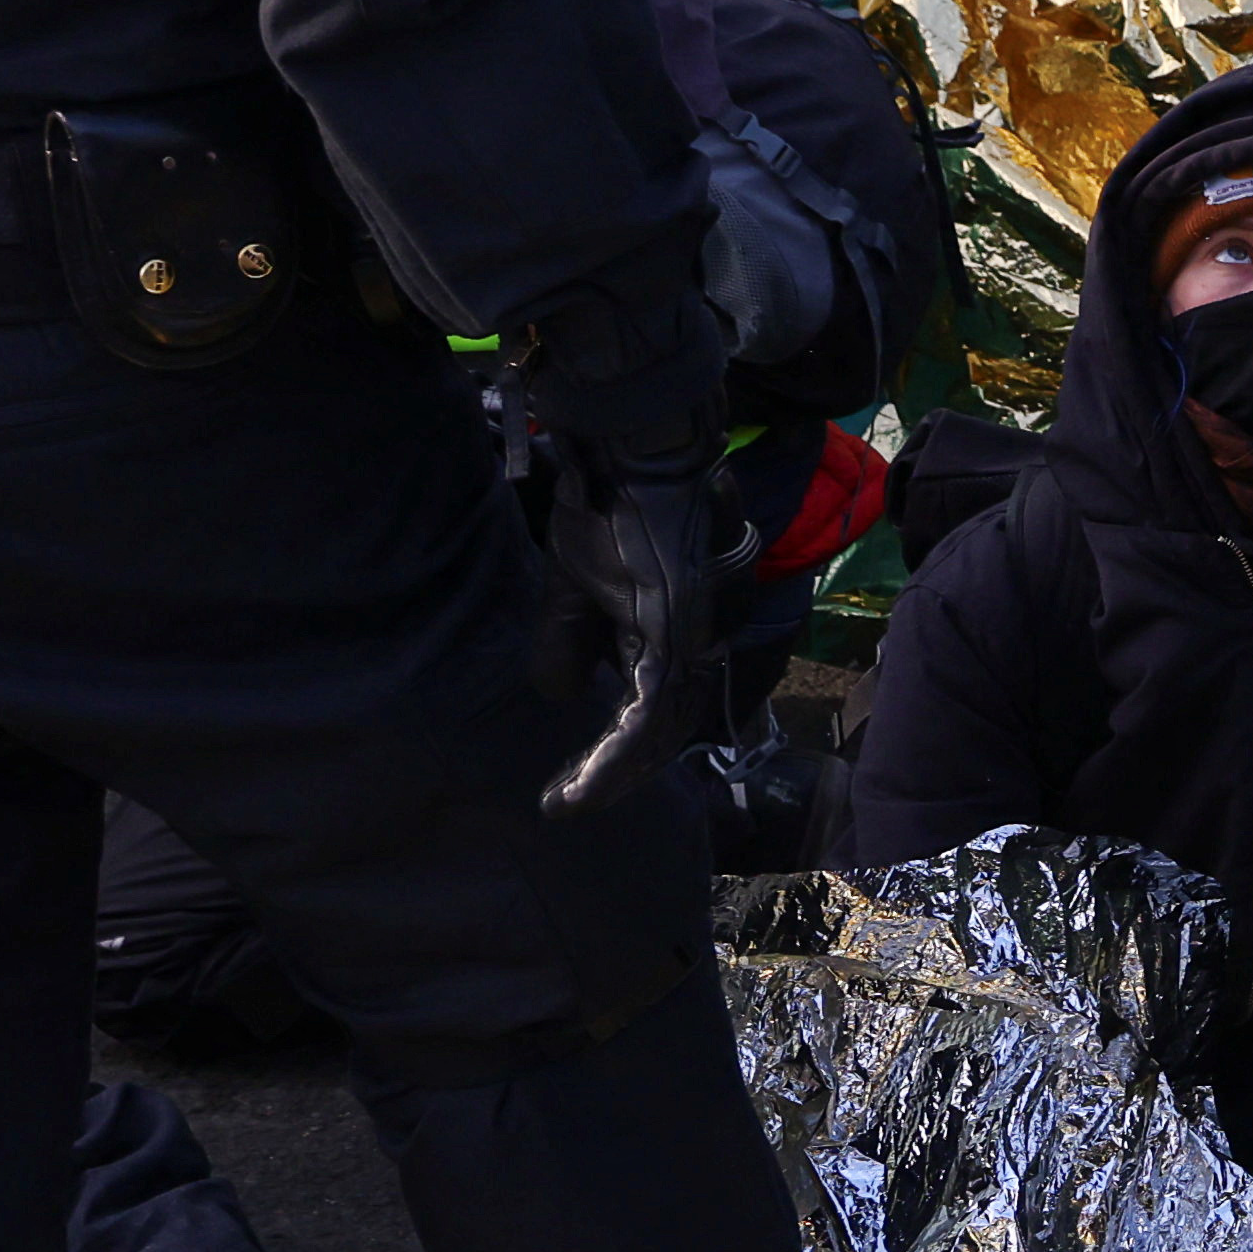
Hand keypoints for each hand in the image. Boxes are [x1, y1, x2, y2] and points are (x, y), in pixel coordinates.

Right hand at [503, 239, 734, 820]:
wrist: (630, 449)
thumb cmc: (607, 505)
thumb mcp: (573, 584)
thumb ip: (567, 641)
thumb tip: (561, 697)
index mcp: (663, 631)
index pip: (651, 710)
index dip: (616, 754)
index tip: (568, 790)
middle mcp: (688, 641)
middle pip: (663, 731)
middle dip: (619, 774)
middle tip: (573, 802)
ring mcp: (690, 637)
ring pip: (662, 729)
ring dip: (618, 770)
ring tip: (579, 796)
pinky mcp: (681, 628)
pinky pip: (654, 705)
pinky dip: (623, 748)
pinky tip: (594, 773)